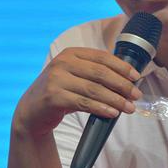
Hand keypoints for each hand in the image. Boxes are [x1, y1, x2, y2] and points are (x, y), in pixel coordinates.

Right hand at [14, 47, 141, 137]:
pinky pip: (83, 103)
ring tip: (128, 108)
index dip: (121, 67)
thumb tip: (127, 81)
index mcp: (71, 54)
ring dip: (115, 99)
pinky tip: (112, 113)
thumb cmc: (60, 92)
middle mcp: (62, 63)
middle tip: (136, 95)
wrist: (31, 110)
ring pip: (94, 89)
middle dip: (122, 85)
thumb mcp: (75, 76)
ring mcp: (56, 79)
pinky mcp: (53, 97)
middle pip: (100, 73)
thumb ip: (94, 74)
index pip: (102, 57)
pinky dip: (100, 108)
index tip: (136, 77)